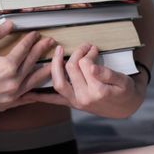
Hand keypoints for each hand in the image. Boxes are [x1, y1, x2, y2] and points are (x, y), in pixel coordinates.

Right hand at [0, 21, 54, 111]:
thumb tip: (11, 24)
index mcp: (7, 66)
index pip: (25, 49)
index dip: (32, 39)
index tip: (37, 34)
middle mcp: (12, 83)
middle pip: (32, 63)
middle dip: (42, 51)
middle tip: (50, 43)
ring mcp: (10, 96)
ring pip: (34, 82)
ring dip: (44, 71)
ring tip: (54, 63)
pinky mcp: (5, 105)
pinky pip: (25, 99)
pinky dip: (34, 93)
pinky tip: (41, 89)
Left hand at [24, 43, 147, 118]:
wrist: (125, 107)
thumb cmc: (124, 91)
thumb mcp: (122, 80)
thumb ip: (106, 73)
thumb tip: (90, 67)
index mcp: (97, 90)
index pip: (85, 64)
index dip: (89, 53)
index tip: (94, 48)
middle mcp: (83, 98)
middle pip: (71, 67)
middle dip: (77, 53)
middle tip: (85, 46)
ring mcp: (76, 102)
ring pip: (58, 81)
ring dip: (55, 65)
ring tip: (57, 51)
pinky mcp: (72, 104)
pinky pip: (53, 100)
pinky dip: (40, 96)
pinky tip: (29, 91)